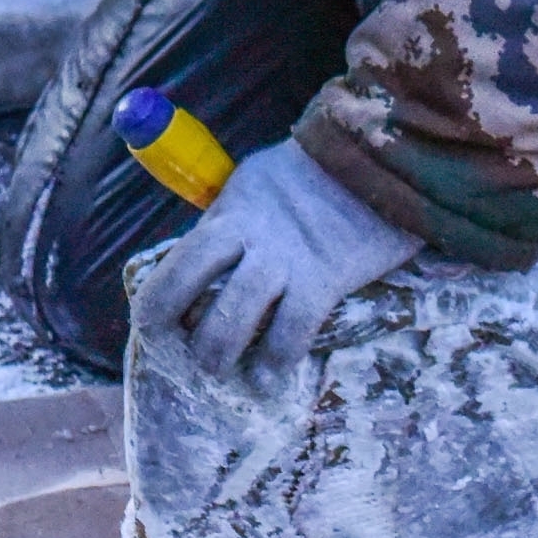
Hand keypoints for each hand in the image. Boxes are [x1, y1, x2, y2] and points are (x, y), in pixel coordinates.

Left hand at [143, 139, 420, 374]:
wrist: (384, 159)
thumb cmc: (324, 174)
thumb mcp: (265, 181)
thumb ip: (240, 216)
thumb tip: (216, 252)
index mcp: (234, 209)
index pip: (182, 253)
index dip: (160, 292)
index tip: (153, 324)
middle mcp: (251, 232)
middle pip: (192, 271)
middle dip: (171, 315)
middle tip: (173, 351)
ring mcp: (286, 257)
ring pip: (236, 309)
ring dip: (219, 346)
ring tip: (217, 370)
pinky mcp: (325, 277)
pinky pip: (293, 327)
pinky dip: (277, 358)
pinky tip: (269, 378)